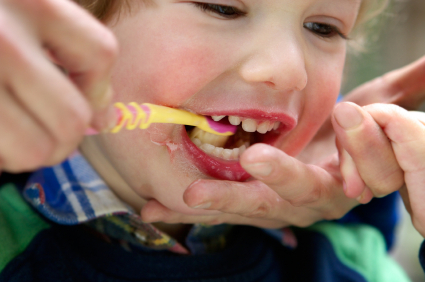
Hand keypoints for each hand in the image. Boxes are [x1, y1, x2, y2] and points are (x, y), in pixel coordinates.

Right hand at [0, 0, 117, 171]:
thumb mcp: (25, 9)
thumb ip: (64, 45)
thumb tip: (103, 112)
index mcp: (33, 3)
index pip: (100, 53)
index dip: (100, 90)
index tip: (92, 107)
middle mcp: (5, 38)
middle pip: (73, 117)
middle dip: (66, 136)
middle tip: (49, 132)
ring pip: (37, 149)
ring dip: (33, 151)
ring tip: (15, 133)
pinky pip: (0, 158)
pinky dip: (3, 155)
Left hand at [140, 56, 424, 228]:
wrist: (330, 163)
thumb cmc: (349, 135)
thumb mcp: (376, 108)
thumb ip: (402, 89)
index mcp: (353, 176)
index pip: (366, 170)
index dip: (364, 148)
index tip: (352, 113)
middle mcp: (318, 196)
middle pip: (302, 193)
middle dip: (282, 177)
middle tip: (257, 159)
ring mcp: (282, 207)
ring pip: (256, 209)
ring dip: (224, 201)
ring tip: (190, 195)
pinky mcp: (252, 209)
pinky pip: (223, 213)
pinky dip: (191, 212)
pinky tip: (155, 208)